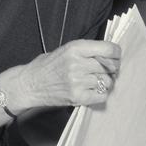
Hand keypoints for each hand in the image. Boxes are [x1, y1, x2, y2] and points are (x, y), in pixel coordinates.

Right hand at [3, 39, 120, 111]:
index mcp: (75, 48)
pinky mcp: (77, 97)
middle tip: (107, 71)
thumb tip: (109, 54)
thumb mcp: (65, 50)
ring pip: (107, 82)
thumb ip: (86, 51)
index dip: (117, 54)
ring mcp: (77, 81)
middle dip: (113, 69)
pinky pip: (101, 96)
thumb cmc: (47, 66)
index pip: (109, 50)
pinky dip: (101, 94)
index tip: (116, 57)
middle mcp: (77, 64)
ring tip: (97, 81)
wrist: (29, 84)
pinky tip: (93, 90)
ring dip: (106, 82)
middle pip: (110, 67)